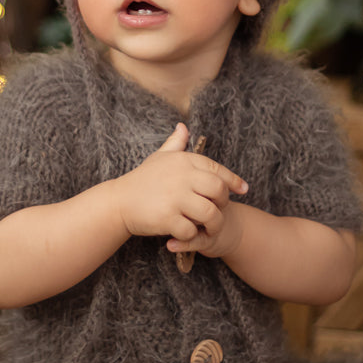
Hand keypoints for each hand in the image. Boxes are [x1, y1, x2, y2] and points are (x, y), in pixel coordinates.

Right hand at [111, 124, 247, 246]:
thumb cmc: (141, 180)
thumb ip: (175, 143)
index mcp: (183, 161)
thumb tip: (183, 127)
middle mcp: (182, 177)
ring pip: (209, 214)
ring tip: (208, 228)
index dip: (233, 181)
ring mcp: (175, 198)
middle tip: (219, 211)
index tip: (243, 190)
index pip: (217, 169)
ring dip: (212, 224)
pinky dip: (192, 235)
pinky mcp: (167, 217)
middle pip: (218, 191)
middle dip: (223, 204)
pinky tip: (187, 233)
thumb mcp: (159, 158)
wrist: (119, 202)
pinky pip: (191, 230)